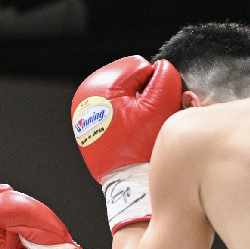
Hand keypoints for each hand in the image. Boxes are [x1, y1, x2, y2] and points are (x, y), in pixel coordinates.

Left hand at [71, 56, 181, 231]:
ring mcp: (84, 113)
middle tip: (147, 118)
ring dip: (135, 105)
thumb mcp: (160, 107)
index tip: (155, 107)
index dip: (155, 85)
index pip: (139, 66)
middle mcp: (84, 97)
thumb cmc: (142, 148)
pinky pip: (114, 111)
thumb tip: (161, 68)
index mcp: (97, 86)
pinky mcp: (88, 126)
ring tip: (138, 127)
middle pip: (127, 79)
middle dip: (143, 94)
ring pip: (121, 95)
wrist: (127, 182)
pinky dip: (125, 117)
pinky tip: (130, 133)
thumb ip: (166, 78)